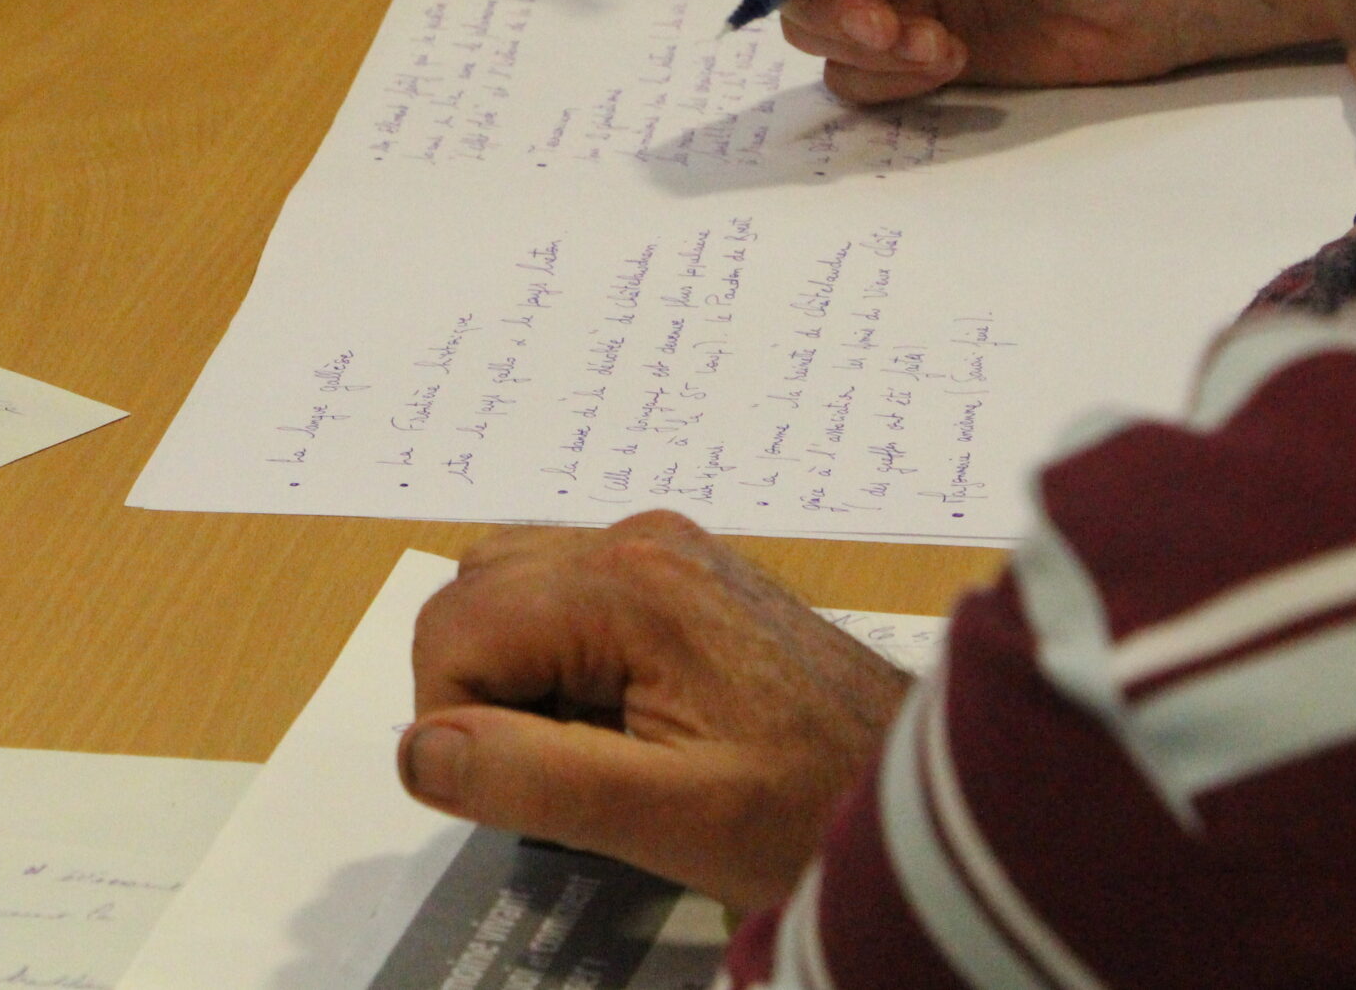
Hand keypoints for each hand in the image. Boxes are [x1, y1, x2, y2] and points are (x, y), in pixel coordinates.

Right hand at [400, 512, 908, 912]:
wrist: (935, 795)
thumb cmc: (813, 810)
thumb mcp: (668, 818)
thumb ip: (533, 779)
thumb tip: (419, 752)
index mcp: (626, 583)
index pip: (451, 632)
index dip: (458, 725)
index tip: (531, 793)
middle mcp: (635, 537)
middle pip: (469, 597)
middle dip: (484, 694)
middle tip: (571, 772)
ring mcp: (659, 546)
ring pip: (505, 588)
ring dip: (515, 674)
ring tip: (598, 746)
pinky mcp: (678, 570)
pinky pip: (559, 593)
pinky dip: (555, 657)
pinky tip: (622, 717)